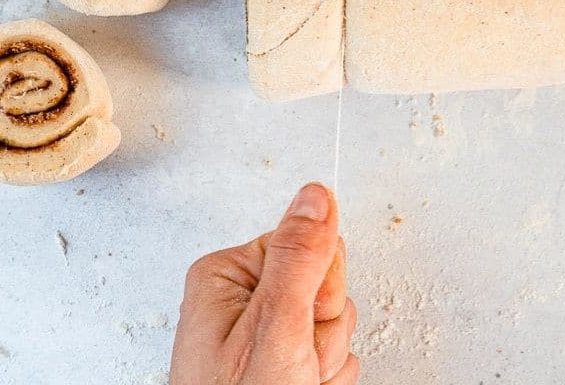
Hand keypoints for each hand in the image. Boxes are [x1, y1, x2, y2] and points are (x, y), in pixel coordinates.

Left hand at [170, 183, 358, 384]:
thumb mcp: (273, 326)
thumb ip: (299, 258)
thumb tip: (315, 197)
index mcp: (228, 277)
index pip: (305, 243)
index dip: (318, 284)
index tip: (301, 318)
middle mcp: (243, 302)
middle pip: (325, 285)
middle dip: (324, 327)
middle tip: (297, 361)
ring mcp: (266, 338)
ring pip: (336, 325)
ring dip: (327, 360)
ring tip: (296, 383)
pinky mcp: (287, 366)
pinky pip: (336, 358)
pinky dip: (329, 379)